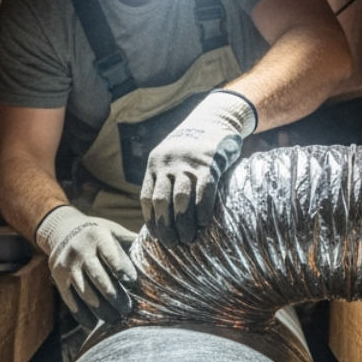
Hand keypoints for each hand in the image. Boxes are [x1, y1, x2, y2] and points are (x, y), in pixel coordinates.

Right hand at [35, 205, 137, 328]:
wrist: (61, 229)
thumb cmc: (98, 233)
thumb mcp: (113, 231)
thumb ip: (132, 242)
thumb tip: (164, 250)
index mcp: (97, 235)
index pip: (111, 255)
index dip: (122, 269)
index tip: (133, 282)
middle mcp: (79, 249)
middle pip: (99, 277)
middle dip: (115, 296)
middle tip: (128, 310)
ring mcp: (67, 265)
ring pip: (85, 292)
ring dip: (101, 309)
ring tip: (115, 319)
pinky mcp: (57, 277)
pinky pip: (70, 299)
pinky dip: (82, 313)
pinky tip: (93, 323)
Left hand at [140, 90, 256, 244]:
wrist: (214, 117)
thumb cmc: (192, 147)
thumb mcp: (171, 158)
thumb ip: (166, 180)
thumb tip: (164, 215)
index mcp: (154, 164)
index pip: (146, 198)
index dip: (151, 221)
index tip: (158, 237)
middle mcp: (168, 164)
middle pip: (161, 202)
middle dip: (166, 227)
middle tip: (174, 244)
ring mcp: (188, 163)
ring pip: (181, 200)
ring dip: (184, 223)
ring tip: (189, 239)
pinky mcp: (209, 163)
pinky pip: (203, 192)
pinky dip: (202, 210)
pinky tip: (203, 223)